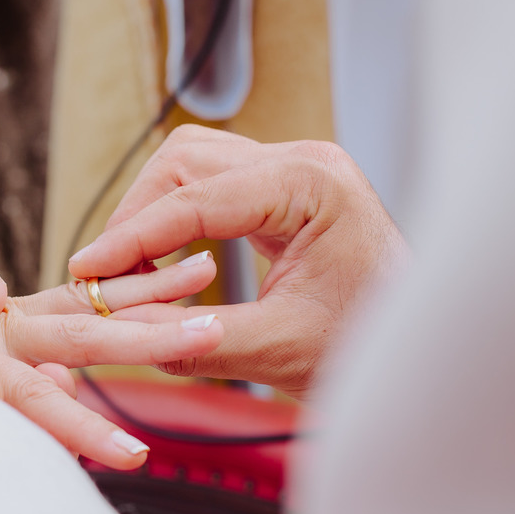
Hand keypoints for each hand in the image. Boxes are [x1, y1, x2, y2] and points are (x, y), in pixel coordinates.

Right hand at [68, 125, 408, 399]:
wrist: (427, 352)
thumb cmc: (371, 347)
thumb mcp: (277, 351)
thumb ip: (196, 339)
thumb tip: (122, 332)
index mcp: (313, 185)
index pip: (196, 198)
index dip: (132, 237)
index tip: (87, 270)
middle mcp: (305, 161)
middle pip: (185, 161)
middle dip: (137, 216)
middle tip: (105, 277)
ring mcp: (297, 170)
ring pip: (192, 166)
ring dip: (152, 213)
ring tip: (128, 271)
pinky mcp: (288, 191)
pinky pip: (214, 187)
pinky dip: (177, 219)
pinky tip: (160, 260)